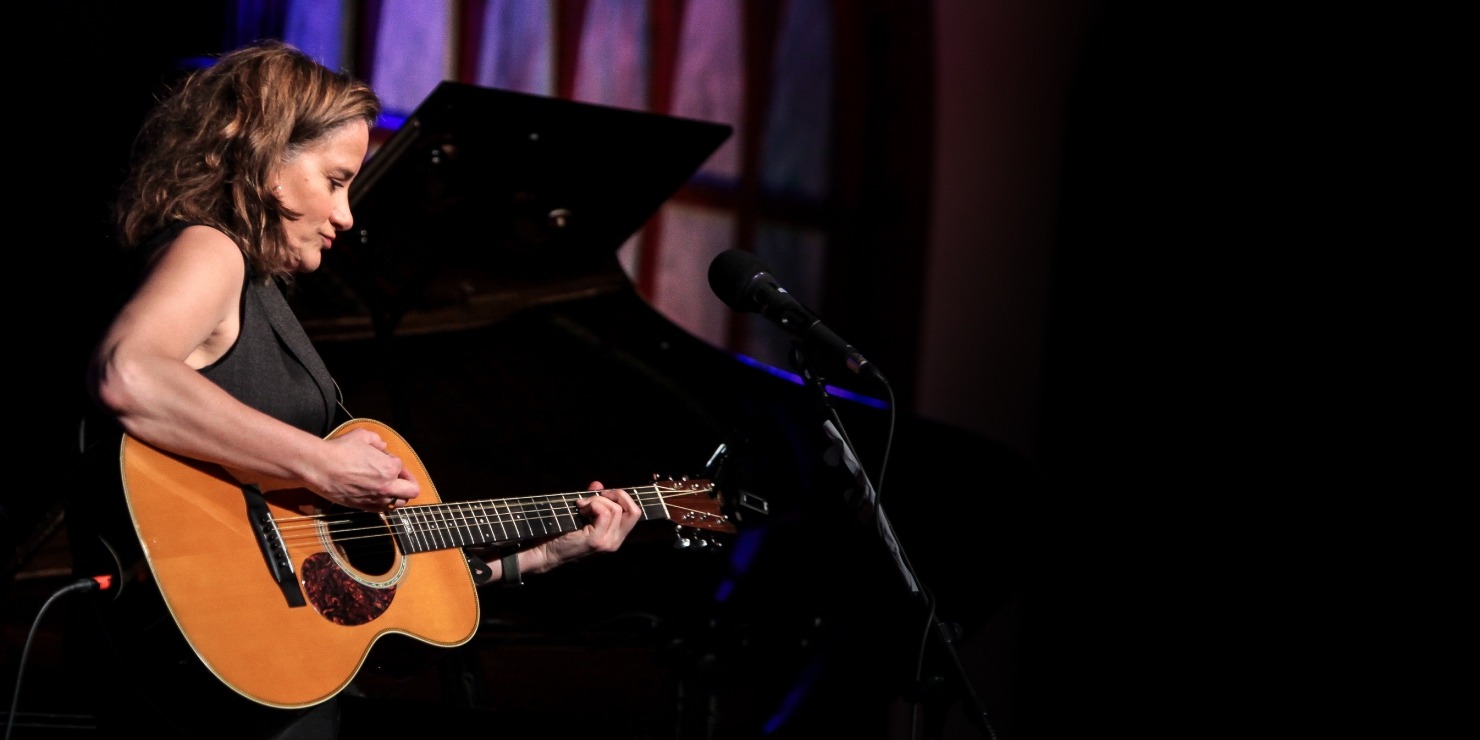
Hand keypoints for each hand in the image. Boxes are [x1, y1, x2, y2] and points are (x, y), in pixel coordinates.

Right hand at [313, 428, 419, 510]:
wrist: (319, 467)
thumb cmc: (340, 450)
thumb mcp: (361, 436)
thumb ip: (377, 440)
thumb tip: (382, 446)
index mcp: (389, 468)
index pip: (401, 467)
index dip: (393, 461)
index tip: (385, 458)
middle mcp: (386, 487)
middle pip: (412, 491)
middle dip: (408, 483)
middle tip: (400, 478)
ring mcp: (375, 499)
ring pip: (398, 503)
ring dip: (396, 494)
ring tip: (388, 487)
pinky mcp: (363, 507)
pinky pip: (381, 509)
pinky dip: (382, 502)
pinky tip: (375, 493)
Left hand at [522, 481, 640, 573]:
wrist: (546, 553)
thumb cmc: (561, 534)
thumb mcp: (582, 514)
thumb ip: (593, 500)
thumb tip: (597, 484)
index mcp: (615, 536)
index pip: (634, 513)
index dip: (622, 498)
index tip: (603, 494)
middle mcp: (615, 541)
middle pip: (634, 511)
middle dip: (617, 495)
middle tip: (597, 495)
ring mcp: (608, 542)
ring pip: (616, 509)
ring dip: (597, 500)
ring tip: (582, 506)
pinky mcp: (597, 540)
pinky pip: (604, 513)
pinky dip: (592, 504)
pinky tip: (580, 509)